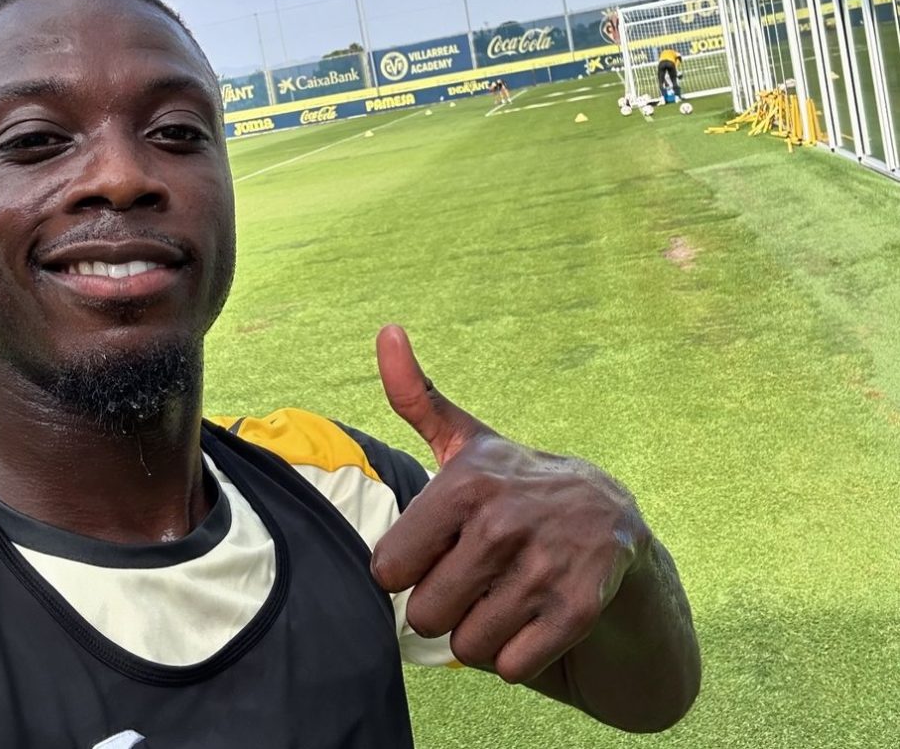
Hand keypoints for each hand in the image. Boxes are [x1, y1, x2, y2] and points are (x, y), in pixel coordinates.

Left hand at [371, 325, 650, 684]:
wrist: (611, 520)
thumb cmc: (514, 487)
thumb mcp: (466, 442)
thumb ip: (416, 396)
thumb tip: (386, 330)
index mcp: (465, 483)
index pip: (387, 569)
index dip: (408, 568)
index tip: (439, 548)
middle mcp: (504, 522)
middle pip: (424, 613)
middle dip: (443, 606)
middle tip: (475, 576)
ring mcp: (547, 566)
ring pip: (466, 644)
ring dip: (478, 632)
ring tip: (503, 592)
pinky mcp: (580, 610)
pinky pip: (510, 666)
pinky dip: (514, 656)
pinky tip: (532, 617)